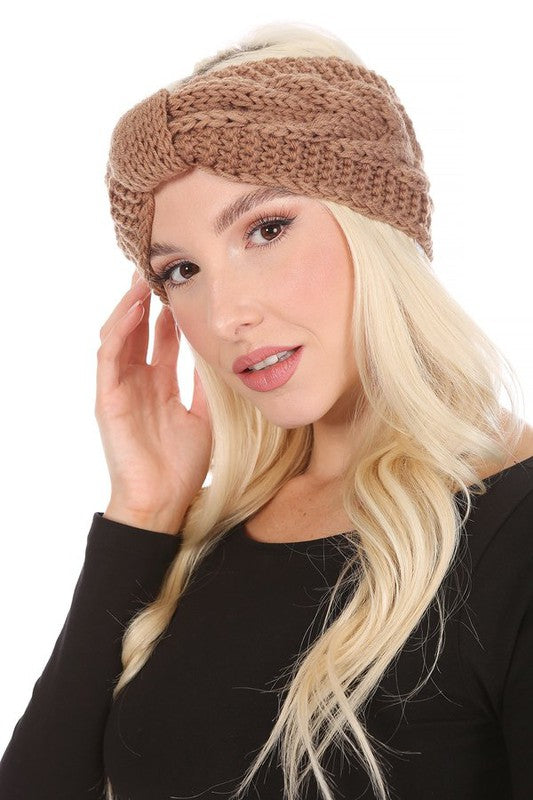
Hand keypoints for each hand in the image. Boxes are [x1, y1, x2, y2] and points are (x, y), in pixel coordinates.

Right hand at [95, 269, 211, 526]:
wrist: (164, 501)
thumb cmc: (183, 465)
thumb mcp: (206, 416)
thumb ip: (209, 387)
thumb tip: (227, 358)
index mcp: (159, 386)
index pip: (161, 340)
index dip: (170, 314)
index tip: (185, 287)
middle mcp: (137, 382)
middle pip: (137, 330)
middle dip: (147, 300)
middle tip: (161, 270)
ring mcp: (119, 388)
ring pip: (119, 335)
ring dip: (130, 306)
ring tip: (144, 279)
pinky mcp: (107, 398)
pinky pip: (109, 356)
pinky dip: (120, 329)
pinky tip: (134, 308)